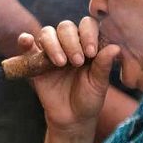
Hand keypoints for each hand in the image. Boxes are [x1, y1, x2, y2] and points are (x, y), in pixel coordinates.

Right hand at [21, 17, 119, 136]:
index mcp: (88, 44)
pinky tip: (27, 40)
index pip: (87, 25)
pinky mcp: (35, 61)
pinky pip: (27, 45)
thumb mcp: (99, 84)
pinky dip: (25, 40)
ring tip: (61, 63)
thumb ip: (104, 65)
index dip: (88, 34)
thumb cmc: (89, 98)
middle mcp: (70, 44)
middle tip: (77, 62)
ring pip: (48, 33)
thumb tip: (116, 47)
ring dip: (54, 44)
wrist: (71, 118)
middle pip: (66, 27)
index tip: (91, 52)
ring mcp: (52, 51)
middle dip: (72, 41)